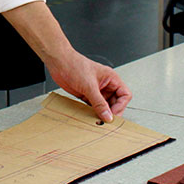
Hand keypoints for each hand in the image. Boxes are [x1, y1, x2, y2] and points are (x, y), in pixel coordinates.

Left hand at [1, 2, 132, 122]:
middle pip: (116, 103)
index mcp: (111, 78)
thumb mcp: (89, 86)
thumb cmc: (74, 65)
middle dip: (111, 112)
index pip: (124, 95)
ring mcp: (96, 90)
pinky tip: (89, 117)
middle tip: (105, 121)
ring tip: (97, 120)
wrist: (59, 62)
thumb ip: (99, 103)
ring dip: (101, 113)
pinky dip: (93, 112)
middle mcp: (105, 85)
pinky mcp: (86, 94)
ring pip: (104, 106)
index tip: (112, 115)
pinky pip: (93, 107)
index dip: (121, 106)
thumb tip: (108, 116)